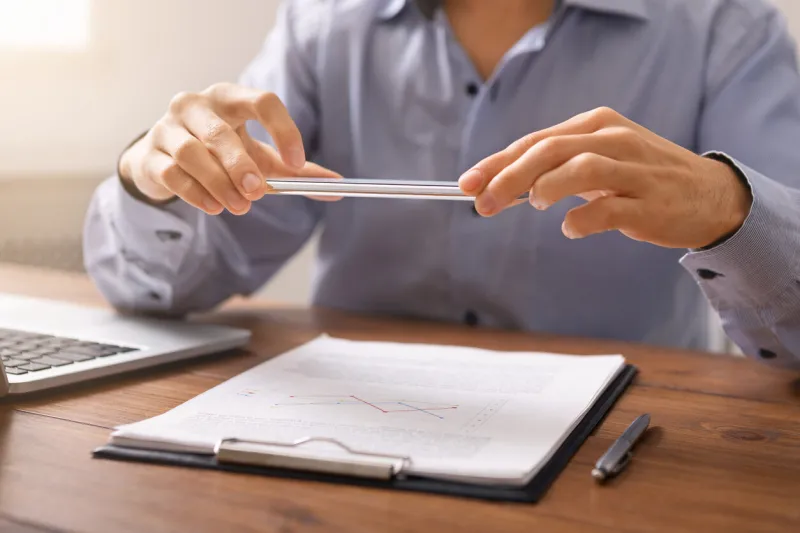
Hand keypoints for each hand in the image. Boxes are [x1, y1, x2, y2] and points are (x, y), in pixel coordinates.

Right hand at [119, 82, 339, 214]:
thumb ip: (297, 172)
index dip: (282, 129)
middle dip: (241, 165)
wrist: (165, 163)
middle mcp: (195, 105)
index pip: (261, 100)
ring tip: (239, 206)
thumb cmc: (221, 155)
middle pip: (220, 132)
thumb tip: (338, 187)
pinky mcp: (149, 155)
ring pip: (193, 153)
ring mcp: (167, 128)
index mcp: (229, 98)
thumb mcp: (262, 159)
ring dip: (219, 183)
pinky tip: (214, 207)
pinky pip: (172, 173)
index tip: (296, 162)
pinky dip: (195, 193)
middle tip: (259, 193)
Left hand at [458, 107, 751, 248]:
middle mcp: (614, 139)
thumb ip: (554, 167)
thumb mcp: (599, 160)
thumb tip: (500, 184)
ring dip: (546, 187)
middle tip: (482, 203)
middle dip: (509, 177)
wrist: (709, 195)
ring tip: (533, 205)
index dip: (497, 162)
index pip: (536, 140)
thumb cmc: (640, 178)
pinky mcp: (649, 202)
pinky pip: (608, 209)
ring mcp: (634, 170)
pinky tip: (572, 228)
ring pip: (580, 168)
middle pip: (551, 150)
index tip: (467, 184)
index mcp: (596, 124)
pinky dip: (582, 220)